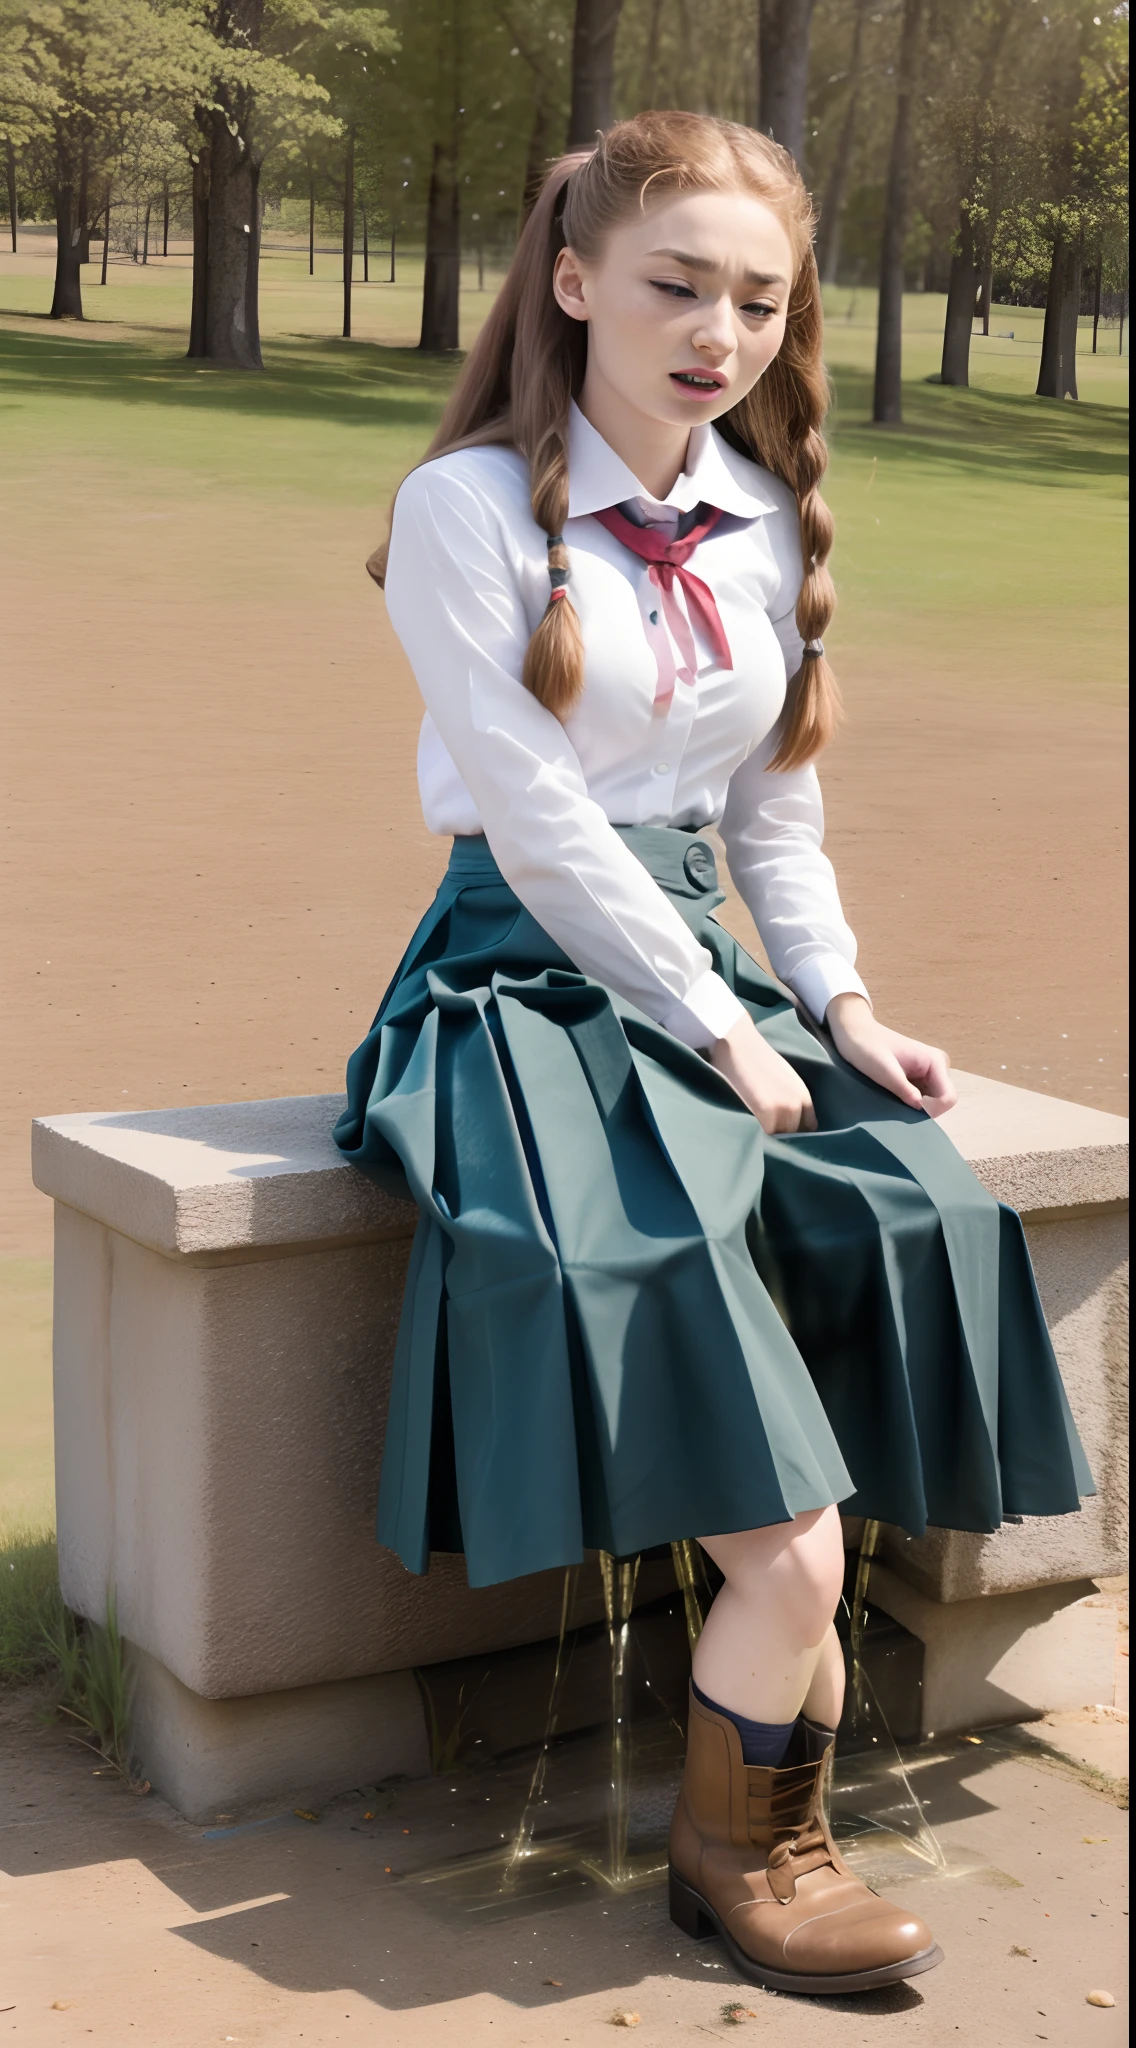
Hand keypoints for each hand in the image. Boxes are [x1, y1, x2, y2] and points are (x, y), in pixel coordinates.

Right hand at [710, 1014, 816, 1133]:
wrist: (736, 1040)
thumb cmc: (753, 1057)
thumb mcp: (783, 1078)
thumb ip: (788, 1100)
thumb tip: (782, 1126)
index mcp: (803, 1096)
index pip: (806, 1129)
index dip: (792, 1135)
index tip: (778, 1136)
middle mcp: (797, 1105)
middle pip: (790, 1137)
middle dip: (778, 1140)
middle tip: (761, 1138)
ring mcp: (782, 1110)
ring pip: (776, 1139)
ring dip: (765, 1141)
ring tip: (751, 1137)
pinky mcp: (764, 1113)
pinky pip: (762, 1137)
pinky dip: (754, 1138)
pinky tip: (744, 1133)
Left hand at [825, 993, 957, 1117]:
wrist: (854, 1033)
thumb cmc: (867, 1048)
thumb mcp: (884, 1071)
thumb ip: (904, 1089)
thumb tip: (921, 1108)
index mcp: (935, 1062)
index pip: (948, 1098)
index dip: (932, 1110)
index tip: (908, 1111)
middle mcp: (938, 1067)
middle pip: (941, 1102)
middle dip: (923, 1110)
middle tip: (897, 1107)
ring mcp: (929, 1073)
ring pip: (932, 1102)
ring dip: (915, 1108)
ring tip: (892, 1101)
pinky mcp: (918, 1078)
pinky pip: (921, 1099)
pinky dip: (909, 1104)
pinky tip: (893, 1099)